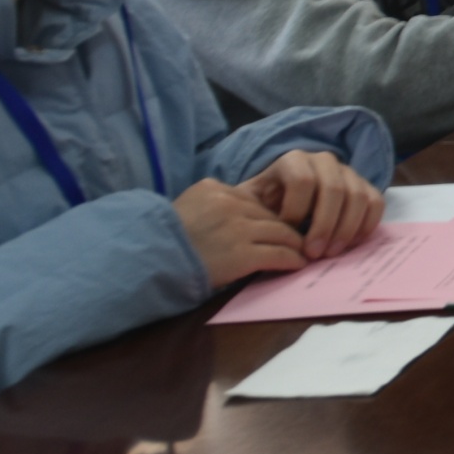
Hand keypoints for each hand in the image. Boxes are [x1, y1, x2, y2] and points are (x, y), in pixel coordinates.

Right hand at [174, 177, 308, 290]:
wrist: (149, 262)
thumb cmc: (164, 241)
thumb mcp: (187, 207)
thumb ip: (213, 204)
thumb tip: (243, 212)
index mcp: (214, 189)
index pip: (254, 201)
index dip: (267, 217)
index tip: (280, 227)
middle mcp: (229, 204)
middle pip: (271, 216)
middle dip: (288, 229)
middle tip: (302, 240)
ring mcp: (238, 229)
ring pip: (282, 233)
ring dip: (296, 244)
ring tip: (304, 252)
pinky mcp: (243, 254)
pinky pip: (280, 254)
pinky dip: (293, 260)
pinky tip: (298, 265)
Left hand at [240, 149, 381, 256]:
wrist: (285, 199)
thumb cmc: (266, 206)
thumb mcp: (251, 205)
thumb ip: (252, 213)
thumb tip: (261, 233)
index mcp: (293, 160)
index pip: (302, 180)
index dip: (296, 211)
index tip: (286, 237)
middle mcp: (323, 160)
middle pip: (333, 189)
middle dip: (324, 225)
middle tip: (314, 254)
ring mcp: (348, 172)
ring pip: (357, 196)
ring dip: (346, 229)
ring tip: (331, 253)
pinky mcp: (365, 186)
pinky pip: (375, 202)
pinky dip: (366, 225)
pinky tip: (351, 244)